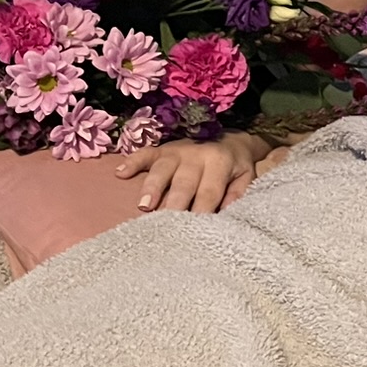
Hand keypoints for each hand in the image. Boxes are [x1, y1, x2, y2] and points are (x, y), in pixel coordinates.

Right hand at [113, 134, 265, 212]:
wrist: (232, 136)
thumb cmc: (235, 165)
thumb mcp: (246, 177)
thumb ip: (237, 194)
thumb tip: (227, 214)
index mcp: (219, 163)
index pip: (208, 192)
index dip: (201, 210)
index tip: (194, 230)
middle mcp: (197, 155)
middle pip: (184, 183)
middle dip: (174, 203)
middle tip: (165, 224)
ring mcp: (177, 150)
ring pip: (163, 169)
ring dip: (152, 186)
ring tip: (144, 205)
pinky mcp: (163, 148)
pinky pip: (146, 153)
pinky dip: (132, 162)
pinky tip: (120, 173)